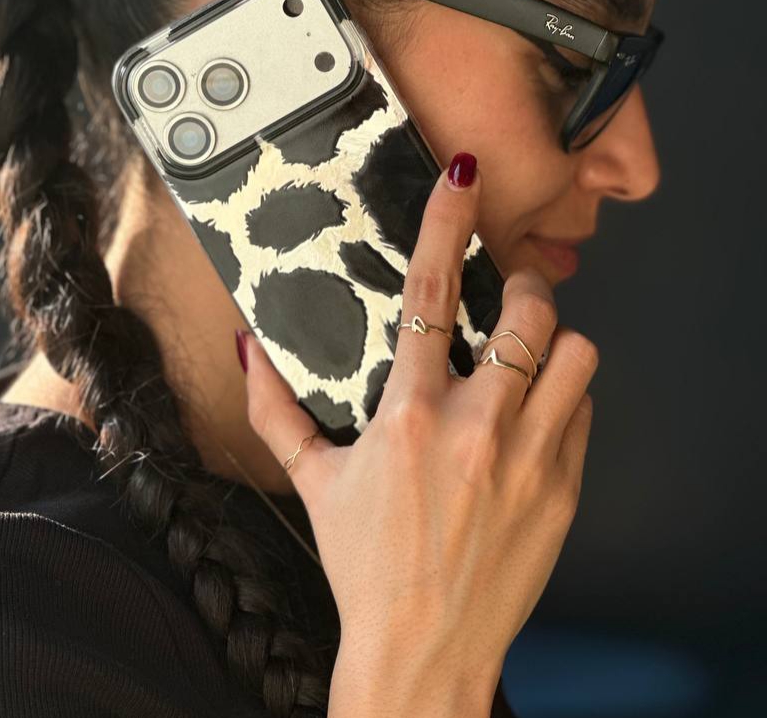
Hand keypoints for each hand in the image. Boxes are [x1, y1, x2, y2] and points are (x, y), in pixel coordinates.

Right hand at [240, 155, 596, 713]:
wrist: (424, 652)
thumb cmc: (364, 564)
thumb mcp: (311, 480)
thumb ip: (274, 409)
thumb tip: (247, 348)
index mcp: (410, 416)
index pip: (432, 295)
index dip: (447, 223)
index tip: (462, 178)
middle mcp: (476, 429)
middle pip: (531, 312)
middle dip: (525, 288)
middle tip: (508, 299)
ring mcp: (528, 459)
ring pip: (576, 354)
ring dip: (554, 342)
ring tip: (527, 356)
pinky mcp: (562, 489)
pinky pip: (584, 411)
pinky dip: (563, 398)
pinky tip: (532, 416)